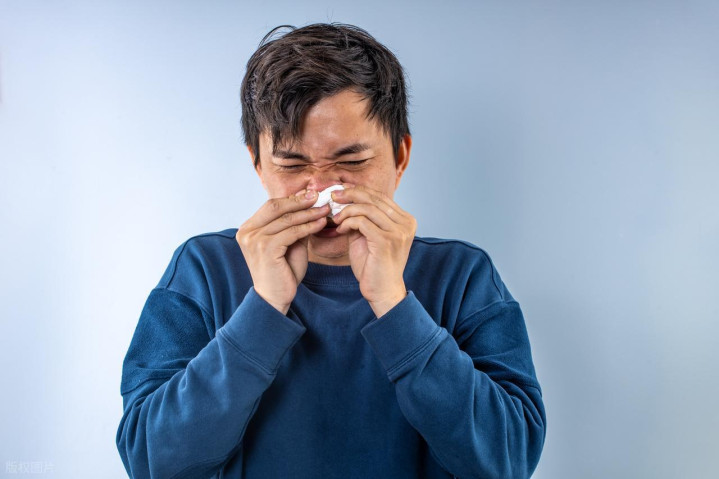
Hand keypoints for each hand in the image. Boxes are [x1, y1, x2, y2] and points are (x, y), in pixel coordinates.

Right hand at [235, 189, 329, 313]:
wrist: (275, 298)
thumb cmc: (282, 272)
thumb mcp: (289, 243)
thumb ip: (294, 225)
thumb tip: (309, 204)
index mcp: (248, 228)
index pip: (271, 206)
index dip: (292, 199)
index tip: (311, 195)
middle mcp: (247, 232)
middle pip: (275, 207)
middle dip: (299, 201)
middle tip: (319, 197)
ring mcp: (254, 240)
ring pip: (286, 219)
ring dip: (308, 213)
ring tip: (325, 210)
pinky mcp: (265, 248)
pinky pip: (291, 232)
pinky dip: (308, 226)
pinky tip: (320, 223)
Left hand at [331, 185, 416, 316]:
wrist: (382, 291)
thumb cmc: (374, 266)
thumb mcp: (369, 236)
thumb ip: (363, 218)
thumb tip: (345, 200)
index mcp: (405, 220)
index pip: (380, 196)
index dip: (358, 191)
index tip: (340, 192)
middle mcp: (406, 223)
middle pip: (374, 198)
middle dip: (350, 194)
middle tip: (333, 197)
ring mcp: (398, 232)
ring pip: (367, 208)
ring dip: (346, 211)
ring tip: (336, 220)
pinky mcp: (386, 241)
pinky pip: (362, 222)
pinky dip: (348, 222)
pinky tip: (341, 230)